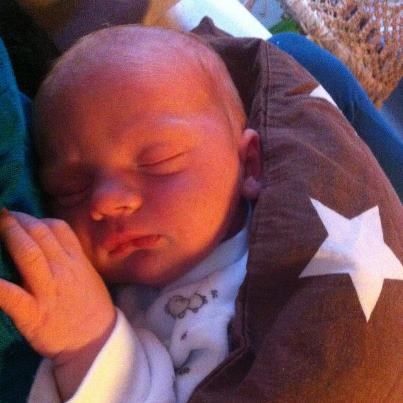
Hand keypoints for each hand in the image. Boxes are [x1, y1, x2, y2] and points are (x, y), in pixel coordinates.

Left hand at [0, 209, 115, 367]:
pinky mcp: (33, 314)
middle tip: (2, 214)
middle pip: (40, 234)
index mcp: (77, 260)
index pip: (58, 228)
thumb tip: (47, 240)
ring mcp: (49, 290)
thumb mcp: (88, 275)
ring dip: (9, 235)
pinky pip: (11, 295)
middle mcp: (63, 269)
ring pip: (28, 254)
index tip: (22, 218)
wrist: (95, 341)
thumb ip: (70, 256)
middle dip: (17, 220)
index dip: (36, 219)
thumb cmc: (90, 306)